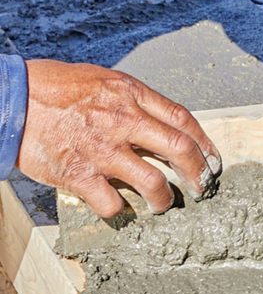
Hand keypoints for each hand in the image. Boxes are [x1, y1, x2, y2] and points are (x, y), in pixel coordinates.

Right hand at [17, 60, 221, 218]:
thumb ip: (134, 100)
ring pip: (152, 182)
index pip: (183, 119)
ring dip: (164, 199)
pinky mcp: (78, 174)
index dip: (204, 142)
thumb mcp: (105, 81)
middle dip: (198, 172)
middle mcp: (123, 121)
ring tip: (164, 205)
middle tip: (202, 187)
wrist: (13, 99)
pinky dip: (120, 212)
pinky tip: (121, 210)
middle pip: (179, 149)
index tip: (213, 158)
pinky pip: (111, 203)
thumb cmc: (57, 87)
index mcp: (132, 95)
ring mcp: (102, 150)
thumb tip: (160, 121)